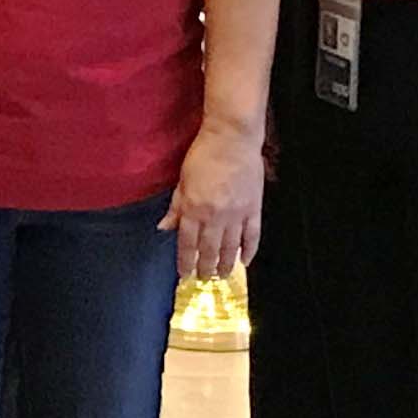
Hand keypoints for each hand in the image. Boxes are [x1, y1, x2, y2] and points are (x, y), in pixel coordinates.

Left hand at [165, 116, 264, 280]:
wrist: (232, 138)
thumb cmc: (203, 155)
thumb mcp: (182, 180)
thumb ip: (176, 207)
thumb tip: (164, 228)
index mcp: (194, 209)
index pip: (187, 244)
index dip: (185, 262)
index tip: (184, 275)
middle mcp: (214, 216)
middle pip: (209, 250)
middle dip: (205, 268)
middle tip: (204, 279)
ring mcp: (236, 214)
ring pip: (231, 248)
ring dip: (226, 265)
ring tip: (222, 275)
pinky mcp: (253, 208)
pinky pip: (252, 235)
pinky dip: (249, 250)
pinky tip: (245, 261)